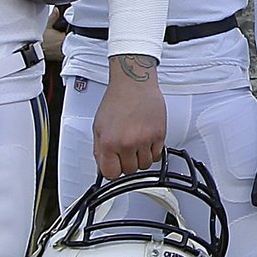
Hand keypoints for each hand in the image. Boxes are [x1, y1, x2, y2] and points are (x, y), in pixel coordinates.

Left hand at [93, 55, 166, 175]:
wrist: (134, 83)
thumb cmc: (116, 100)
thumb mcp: (98, 126)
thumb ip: (100, 149)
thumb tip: (104, 166)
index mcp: (109, 142)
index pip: (111, 174)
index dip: (113, 170)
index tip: (115, 166)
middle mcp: (127, 143)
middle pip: (130, 171)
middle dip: (127, 162)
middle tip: (126, 150)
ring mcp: (144, 140)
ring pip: (145, 165)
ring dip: (141, 157)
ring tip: (136, 143)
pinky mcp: (159, 135)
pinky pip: (157, 155)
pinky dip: (152, 151)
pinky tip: (146, 139)